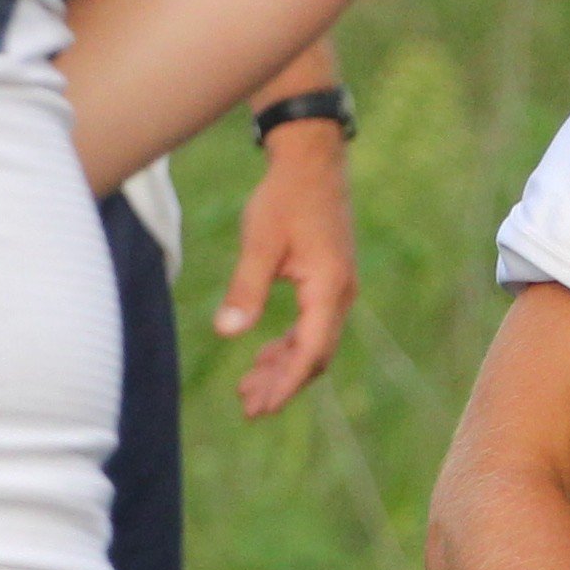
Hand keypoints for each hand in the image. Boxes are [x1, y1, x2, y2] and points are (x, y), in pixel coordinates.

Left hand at [212, 124, 356, 418]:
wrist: (311, 161)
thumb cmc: (285, 197)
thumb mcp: (260, 243)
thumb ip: (246, 289)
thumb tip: (229, 333)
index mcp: (328, 288)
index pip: (312, 351)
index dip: (287, 383)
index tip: (262, 407)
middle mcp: (340, 294)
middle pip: (315, 355)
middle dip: (283, 383)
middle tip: (248, 409)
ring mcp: (336, 288)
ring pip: (314, 343)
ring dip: (283, 367)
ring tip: (248, 388)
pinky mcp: (327, 281)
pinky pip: (312, 326)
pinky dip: (289, 345)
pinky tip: (264, 354)